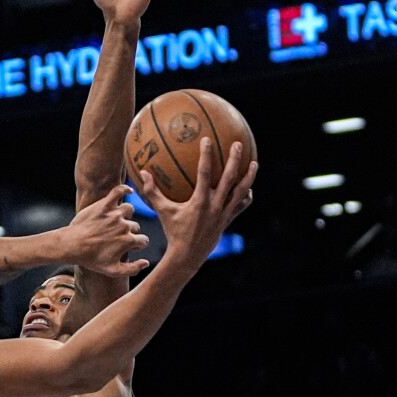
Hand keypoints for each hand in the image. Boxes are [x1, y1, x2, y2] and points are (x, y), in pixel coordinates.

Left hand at [64, 186, 151, 277]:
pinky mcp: (104, 205)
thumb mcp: (112, 271)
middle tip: (118, 236)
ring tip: (120, 218)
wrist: (71, 246)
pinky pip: (118, 192)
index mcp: (128, 241)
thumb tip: (146, 262)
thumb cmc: (91, 259)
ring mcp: (114, 214)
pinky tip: (129, 190)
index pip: (143, 240)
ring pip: (129, 209)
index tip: (132, 246)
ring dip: (127, 214)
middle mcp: (124, 226)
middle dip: (130, 231)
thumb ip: (132, 269)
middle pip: (135, 226)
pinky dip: (125, 189)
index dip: (138, 244)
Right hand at [139, 139, 255, 269]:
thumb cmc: (173, 232)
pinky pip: (240, 206)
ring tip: (254, 163)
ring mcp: (223, 214)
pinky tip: (248, 188)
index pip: (204, 173)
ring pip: (240, 192)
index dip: (206, 155)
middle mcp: (214, 206)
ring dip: (249, 177)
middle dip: (234, 160)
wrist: (187, 257)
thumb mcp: (162, 211)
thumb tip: (142, 173)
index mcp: (199, 202)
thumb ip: (152, 192)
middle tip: (237, 144)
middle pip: (229, 179)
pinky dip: (245, 197)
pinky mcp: (227, 221)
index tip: (207, 140)